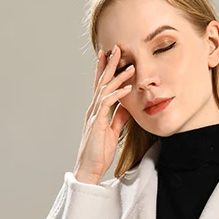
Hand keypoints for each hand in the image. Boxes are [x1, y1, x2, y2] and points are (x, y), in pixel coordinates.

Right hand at [73, 44, 134, 183]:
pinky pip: (108, 104)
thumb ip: (118, 119)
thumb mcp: (113, 133)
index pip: (101, 86)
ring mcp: (94, 115)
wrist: (89, 169)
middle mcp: (94, 110)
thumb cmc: (99, 153)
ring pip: (105, 89)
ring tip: (129, 65)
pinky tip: (127, 89)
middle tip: (117, 48)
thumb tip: (126, 107)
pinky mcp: (98, 123)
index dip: (105, 70)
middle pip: (101, 82)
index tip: (111, 56)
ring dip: (117, 77)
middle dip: (109, 65)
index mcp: (97, 111)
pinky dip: (118, 95)